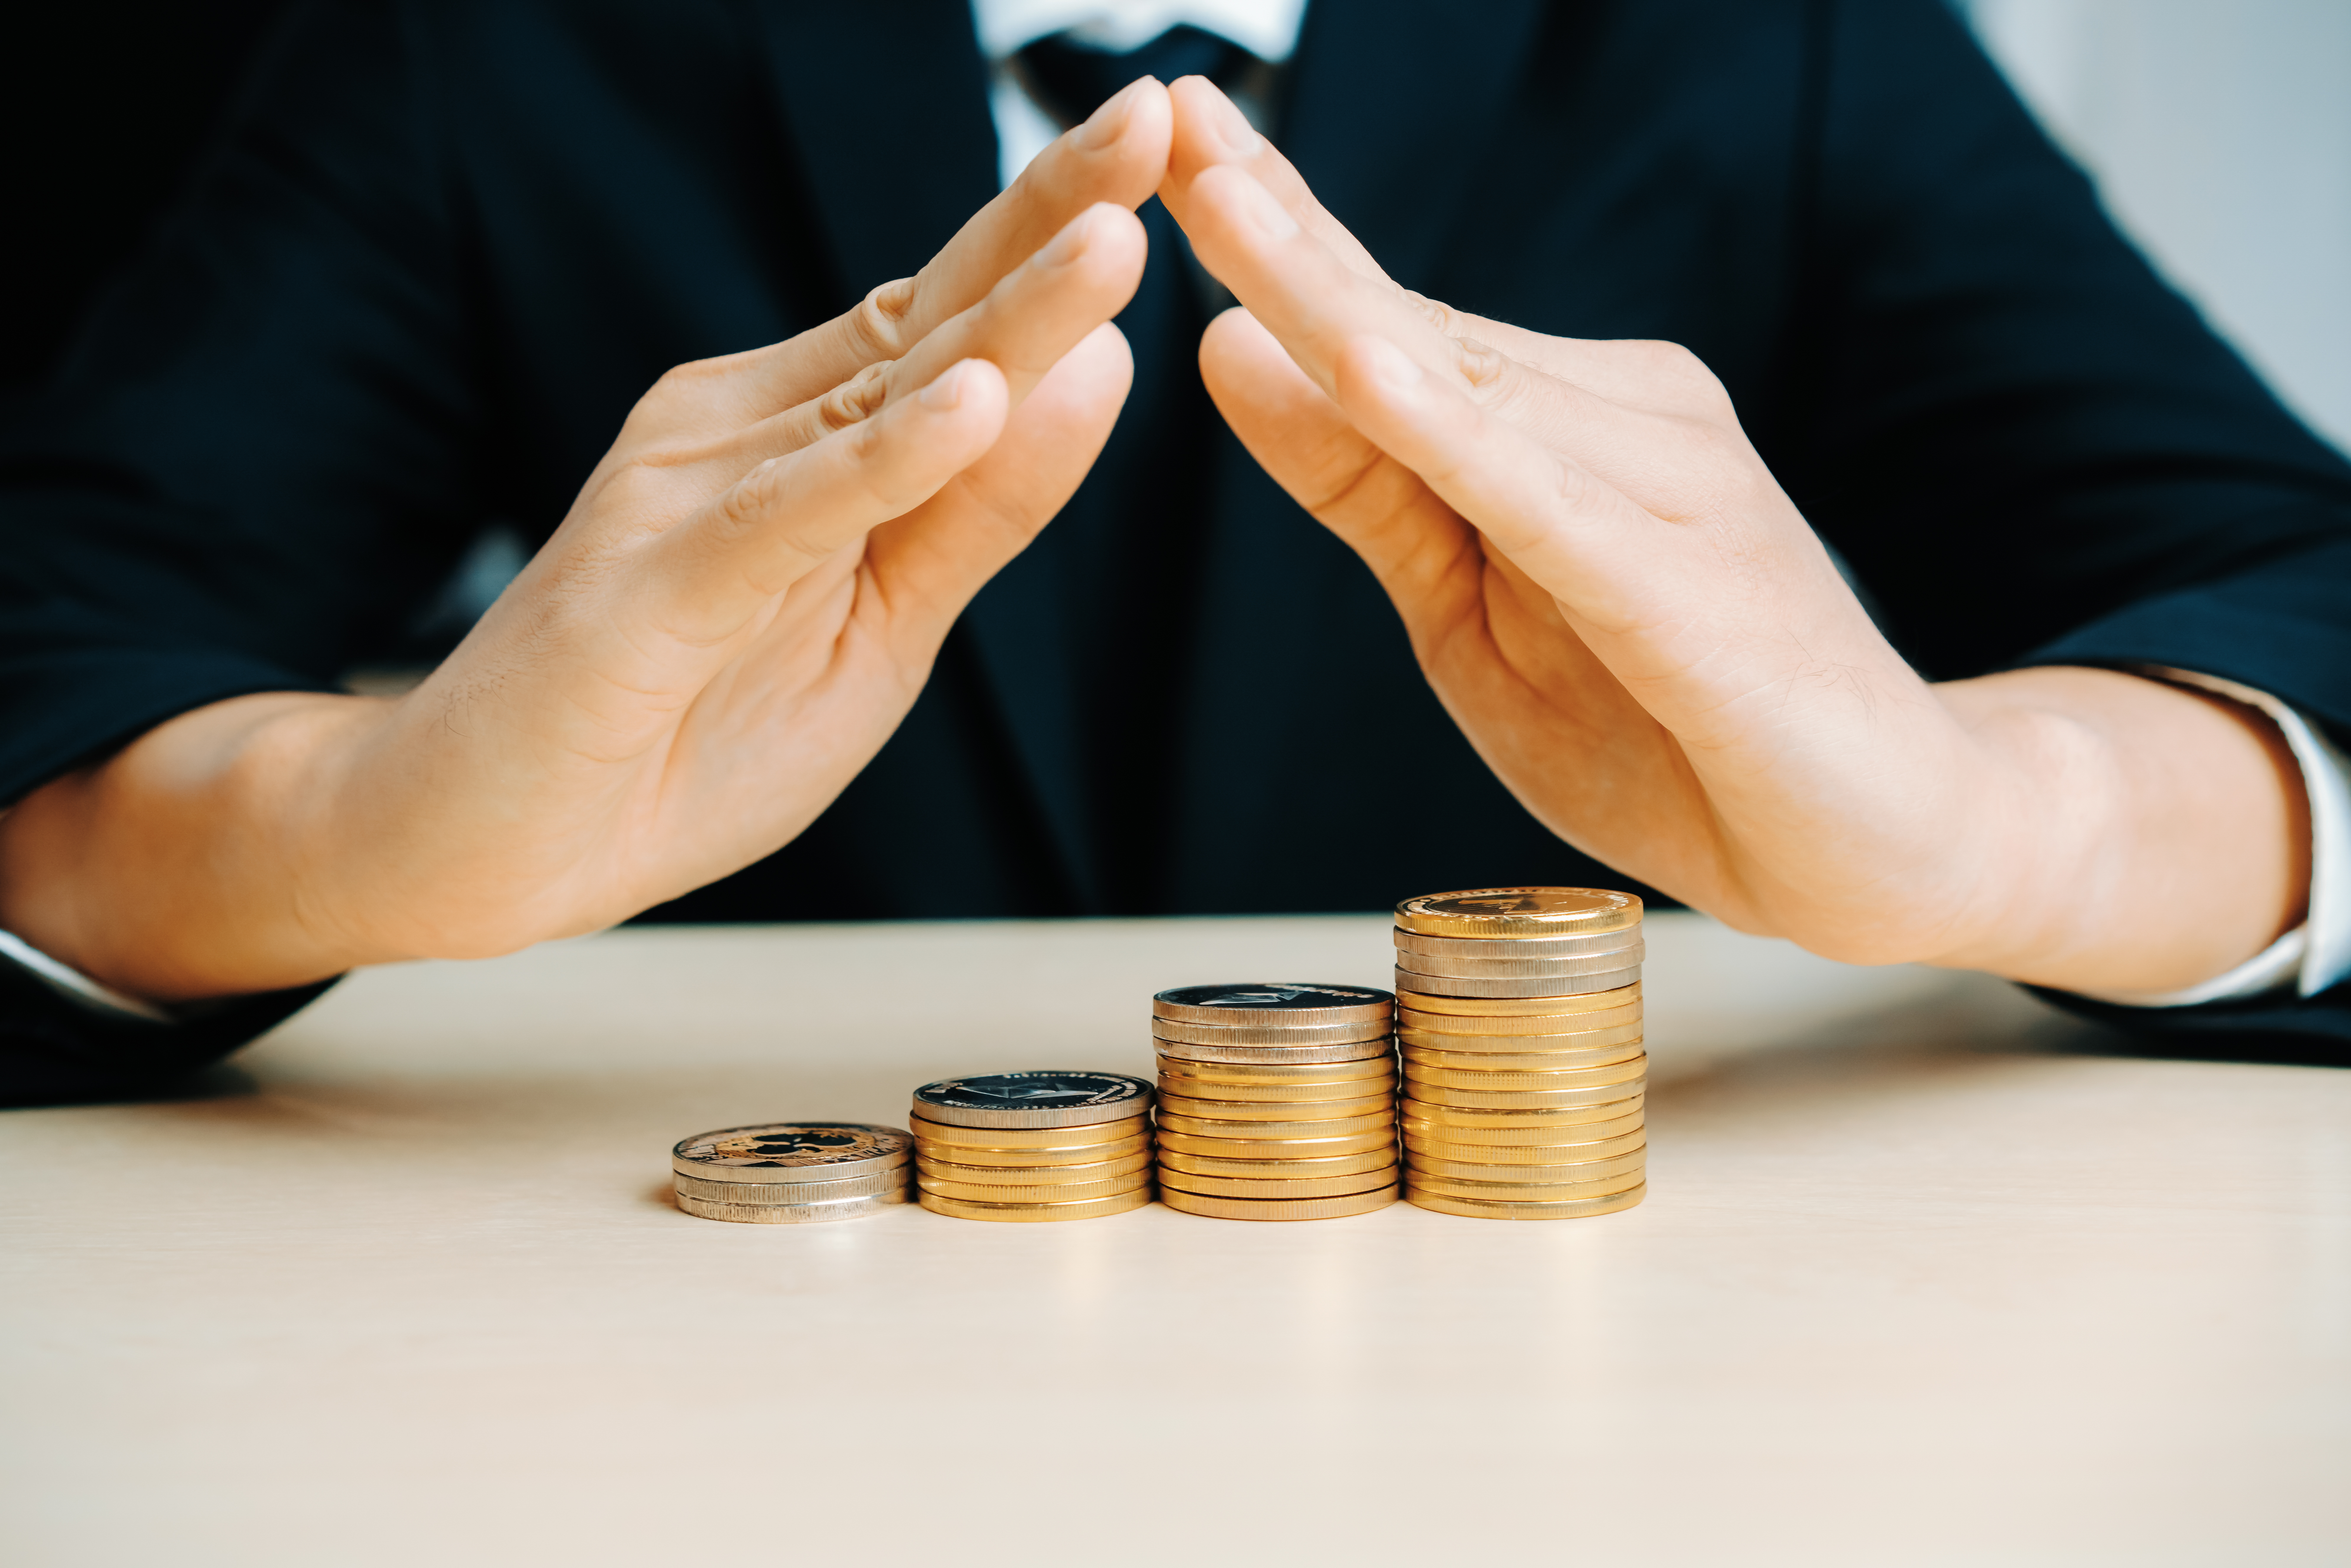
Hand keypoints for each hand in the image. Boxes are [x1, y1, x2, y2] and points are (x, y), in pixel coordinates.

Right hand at [0, 81, 1176, 998]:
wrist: (487, 846)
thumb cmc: (681, 742)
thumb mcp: (884, 631)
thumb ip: (978, 510)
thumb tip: (1098, 367)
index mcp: (806, 435)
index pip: (952, 318)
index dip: (1053, 232)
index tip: (1161, 144)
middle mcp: (744, 429)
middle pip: (924, 316)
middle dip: (1046, 218)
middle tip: (1155, 115)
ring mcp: (688, 497)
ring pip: (873, 396)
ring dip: (1000, 319)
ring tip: (1113, 234)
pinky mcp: (648, 591)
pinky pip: (786, 515)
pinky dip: (881, 461)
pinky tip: (974, 403)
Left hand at [1159, 79, 2306, 992]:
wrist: (1885, 837)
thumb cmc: (1669, 729)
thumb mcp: (1467, 614)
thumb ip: (1363, 486)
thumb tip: (1226, 351)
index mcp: (1560, 428)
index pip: (1391, 321)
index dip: (1279, 230)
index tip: (1174, 137)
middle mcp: (1623, 423)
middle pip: (1413, 324)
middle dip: (1280, 223)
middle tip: (1169, 109)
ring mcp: (1669, 494)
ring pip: (1463, 386)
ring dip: (1327, 294)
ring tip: (1216, 193)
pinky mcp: (1692, 597)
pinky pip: (1548, 502)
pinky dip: (1451, 434)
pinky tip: (1360, 367)